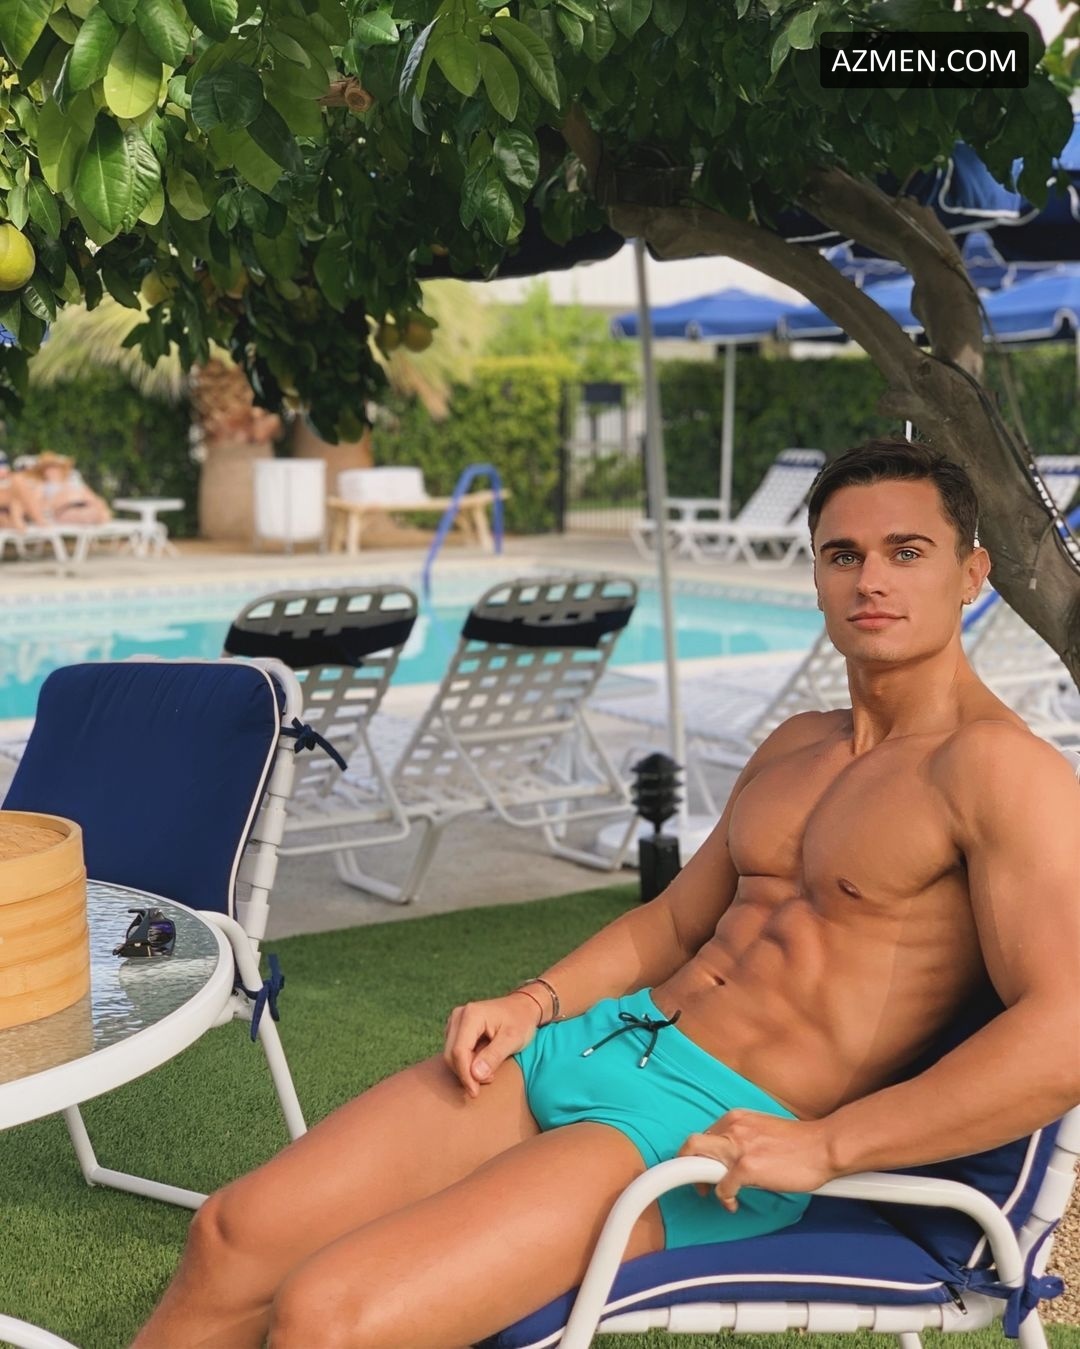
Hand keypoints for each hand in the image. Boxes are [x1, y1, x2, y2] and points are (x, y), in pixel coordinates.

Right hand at [443, 993, 539, 1097]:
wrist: (523, 1007)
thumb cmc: (521, 1021)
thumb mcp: (513, 1039)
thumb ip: (494, 1056)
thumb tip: (475, 1075)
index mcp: (471, 1015)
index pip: (459, 1051)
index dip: (465, 1075)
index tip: (475, 1093)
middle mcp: (458, 1015)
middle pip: (451, 1054)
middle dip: (466, 1074)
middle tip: (488, 1081)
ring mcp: (455, 1021)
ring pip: (451, 1054)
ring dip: (466, 1069)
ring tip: (489, 1073)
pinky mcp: (456, 1028)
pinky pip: (454, 1051)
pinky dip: (466, 1063)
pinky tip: (483, 1064)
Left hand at [678, 1110, 833, 1211]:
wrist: (823, 1147)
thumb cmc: (799, 1144)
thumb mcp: (762, 1130)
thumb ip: (743, 1138)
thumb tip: (728, 1156)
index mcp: (736, 1118)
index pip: (704, 1135)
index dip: (699, 1155)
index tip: (703, 1169)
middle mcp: (733, 1128)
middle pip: (691, 1144)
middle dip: (685, 1165)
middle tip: (697, 1183)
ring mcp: (739, 1147)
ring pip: (697, 1162)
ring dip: (700, 1182)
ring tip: (711, 1194)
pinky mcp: (747, 1167)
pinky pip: (722, 1188)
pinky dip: (724, 1200)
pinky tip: (734, 1205)